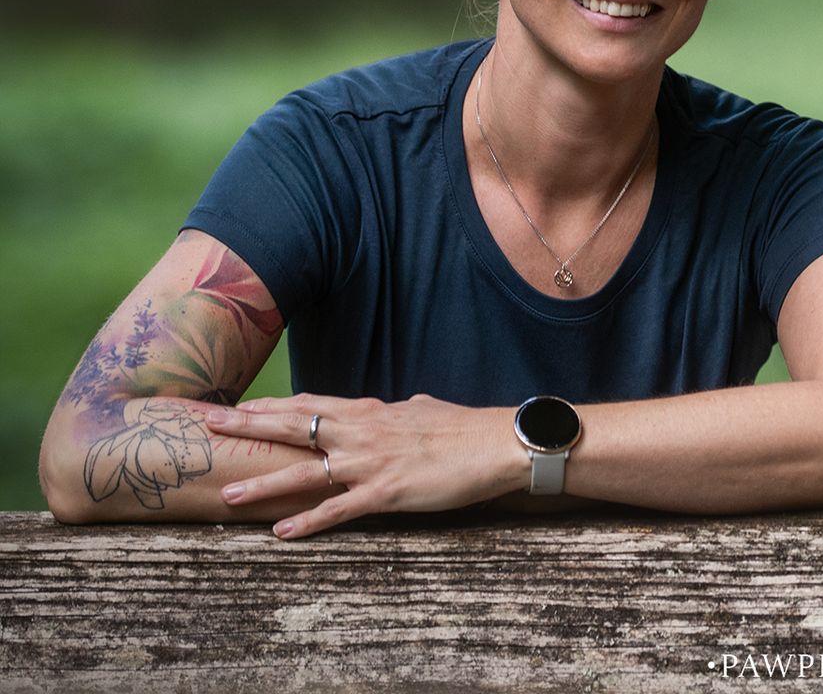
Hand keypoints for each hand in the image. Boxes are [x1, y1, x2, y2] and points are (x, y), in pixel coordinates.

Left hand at [206, 393, 520, 538]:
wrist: (498, 442)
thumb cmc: (466, 427)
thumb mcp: (426, 410)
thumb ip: (404, 411)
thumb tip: (403, 405)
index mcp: (373, 412)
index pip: (312, 405)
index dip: (273, 405)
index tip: (241, 406)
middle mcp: (364, 432)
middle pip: (295, 426)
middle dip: (248, 425)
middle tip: (208, 423)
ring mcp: (372, 462)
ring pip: (306, 473)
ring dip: (263, 483)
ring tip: (225, 492)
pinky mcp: (388, 491)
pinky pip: (339, 509)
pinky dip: (308, 522)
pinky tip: (281, 533)